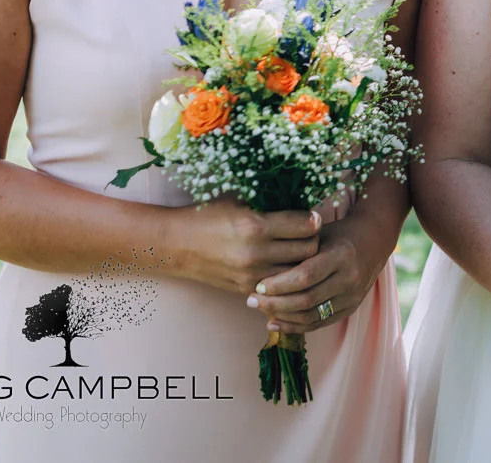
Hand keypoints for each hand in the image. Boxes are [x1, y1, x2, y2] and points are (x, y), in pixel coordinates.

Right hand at [169, 199, 321, 295]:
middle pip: (308, 251)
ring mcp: (252, 275)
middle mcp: (256, 254)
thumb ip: (272, 203)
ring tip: (298, 250)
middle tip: (308, 234)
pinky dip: (287, 277)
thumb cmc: (209, 216)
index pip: (307, 226)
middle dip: (313, 240)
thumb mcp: (240, 200)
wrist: (177, 245)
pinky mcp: (247, 289)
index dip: (313, 219)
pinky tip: (284, 265)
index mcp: (256, 226)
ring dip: (302, 261)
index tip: (310, 216)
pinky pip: (281, 287)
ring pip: (298, 272)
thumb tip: (304, 201)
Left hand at [250, 223, 376, 333]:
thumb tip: (260, 264)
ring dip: (281, 316)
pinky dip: (294, 326)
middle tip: (251, 299)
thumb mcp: (319, 233)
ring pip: (311, 315)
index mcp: (341, 256)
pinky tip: (274, 322)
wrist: (373, 242)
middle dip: (275, 302)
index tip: (258, 283)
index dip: (279, 284)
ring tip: (260, 309)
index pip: (305, 276)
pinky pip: (318, 323)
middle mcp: (349, 279)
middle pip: (306, 299)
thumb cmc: (338, 234)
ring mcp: (351, 297)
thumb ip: (296, 248)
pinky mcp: (349, 309)